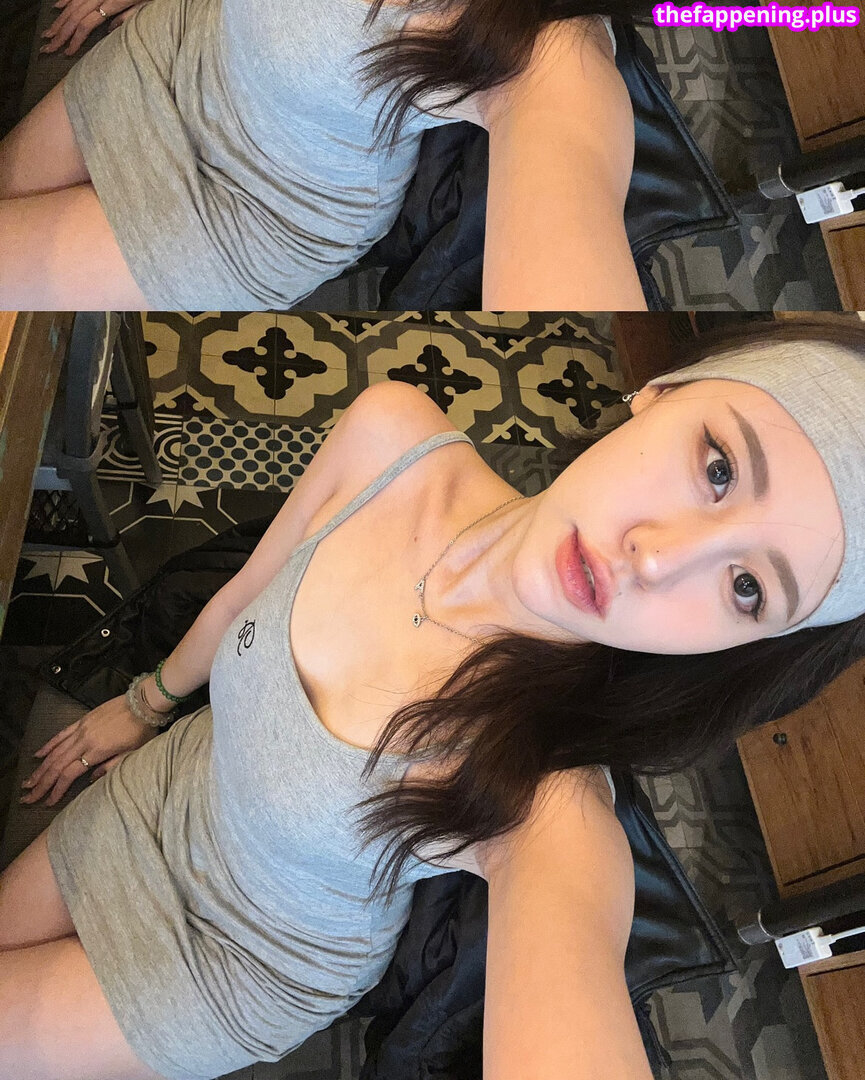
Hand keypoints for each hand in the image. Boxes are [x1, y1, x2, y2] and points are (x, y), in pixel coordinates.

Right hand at [19, 692, 160, 806]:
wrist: (144, 702)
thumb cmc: (143, 730)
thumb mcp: (133, 753)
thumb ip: (112, 767)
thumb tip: (91, 779)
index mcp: (98, 751)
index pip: (70, 773)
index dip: (57, 789)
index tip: (48, 801)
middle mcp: (85, 740)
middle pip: (58, 764)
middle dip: (42, 783)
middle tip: (28, 797)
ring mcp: (82, 729)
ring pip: (56, 751)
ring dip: (41, 768)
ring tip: (28, 782)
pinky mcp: (82, 720)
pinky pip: (61, 734)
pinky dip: (48, 745)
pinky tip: (37, 755)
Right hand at [40, 0, 149, 56]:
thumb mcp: (144, 7)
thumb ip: (127, 18)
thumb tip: (109, 31)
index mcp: (112, 3)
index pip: (86, 24)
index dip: (75, 40)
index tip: (67, 53)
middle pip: (74, 16)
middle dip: (60, 33)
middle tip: (48, 47)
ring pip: (72, 5)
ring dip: (59, 20)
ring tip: (48, 33)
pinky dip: (65, 0)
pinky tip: (57, 8)